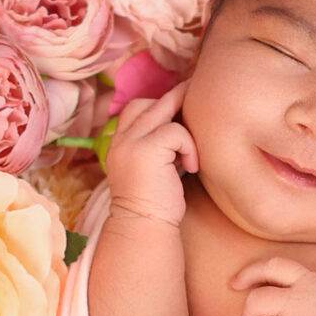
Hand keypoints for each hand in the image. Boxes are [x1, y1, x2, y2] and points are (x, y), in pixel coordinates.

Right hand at [103, 82, 195, 227]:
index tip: (180, 109)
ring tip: (191, 155)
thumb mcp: (156, 168)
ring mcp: (130, 142)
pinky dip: (190, 148)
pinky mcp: (146, 149)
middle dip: (175, 95)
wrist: (145, 228)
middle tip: (196, 87)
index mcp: (119, 144)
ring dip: (185, 129)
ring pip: (164, 110)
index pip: (134, 109)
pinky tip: (190, 168)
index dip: (158, 105)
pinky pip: (177, 131)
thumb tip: (184, 124)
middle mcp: (120, 139)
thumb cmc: (157, 205)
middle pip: (147, 102)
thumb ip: (162, 146)